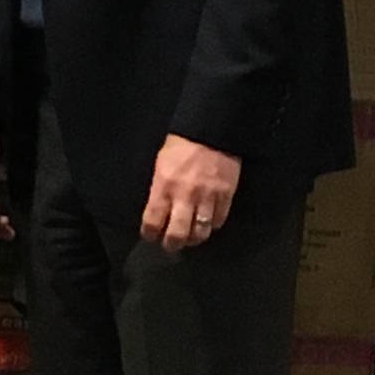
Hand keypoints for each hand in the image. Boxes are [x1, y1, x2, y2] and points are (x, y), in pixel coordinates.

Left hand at [142, 135, 241, 251]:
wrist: (212, 130)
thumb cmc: (182, 145)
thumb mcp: (161, 164)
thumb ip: (159, 189)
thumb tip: (157, 211)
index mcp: (164, 186)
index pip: (152, 222)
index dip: (149, 234)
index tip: (151, 235)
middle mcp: (184, 196)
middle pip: (177, 235)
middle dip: (172, 244)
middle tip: (171, 244)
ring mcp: (207, 197)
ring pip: (200, 233)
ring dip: (194, 238)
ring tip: (191, 236)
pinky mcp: (225, 196)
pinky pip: (218, 221)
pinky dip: (212, 225)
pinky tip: (208, 221)